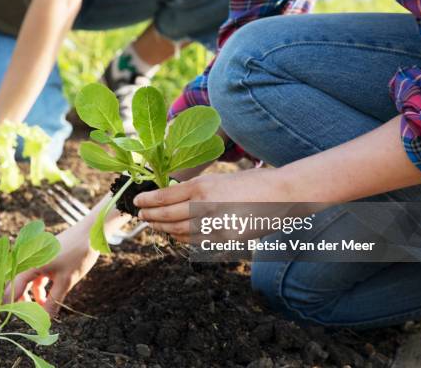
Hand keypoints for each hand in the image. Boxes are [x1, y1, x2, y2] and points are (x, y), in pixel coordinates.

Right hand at [4, 224, 98, 315]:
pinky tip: (46, 299)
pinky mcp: (45, 258)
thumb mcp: (66, 281)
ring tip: (39, 312)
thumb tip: (45, 321)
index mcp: (30, 264)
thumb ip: (53, 301)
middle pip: (18, 285)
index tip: (8, 319)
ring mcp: (37, 258)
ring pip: (28, 282)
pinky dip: (40, 288)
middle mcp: (29, 260)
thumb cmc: (78, 254)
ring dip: (32, 297)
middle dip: (21, 302)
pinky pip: (37, 276)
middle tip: (27, 318)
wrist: (90, 232)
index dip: (9, 304)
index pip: (12, 288)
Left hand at [135, 168, 297, 241]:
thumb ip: (198, 189)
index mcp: (202, 186)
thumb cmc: (252, 183)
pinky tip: (175, 234)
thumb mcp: (220, 179)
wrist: (282, 195)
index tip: (138, 202)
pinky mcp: (224, 239)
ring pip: (179, 230)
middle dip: (151, 216)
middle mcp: (204, 205)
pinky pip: (195, 241)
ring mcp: (214, 225)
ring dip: (163, 228)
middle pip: (167, 215)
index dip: (148, 201)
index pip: (165, 196)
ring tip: (154, 225)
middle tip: (141, 216)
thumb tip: (174, 198)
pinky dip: (181, 238)